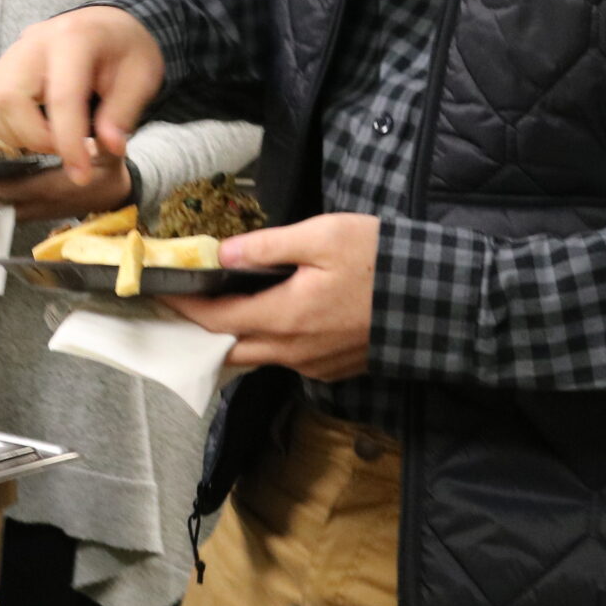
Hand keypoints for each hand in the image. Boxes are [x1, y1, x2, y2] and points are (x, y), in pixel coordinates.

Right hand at [0, 6, 165, 187]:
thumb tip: (109, 147)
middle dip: (36, 138)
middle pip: (10, 98)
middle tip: (67, 149)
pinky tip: (37, 128)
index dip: (70, 142)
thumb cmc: (125, 50)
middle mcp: (34, 41)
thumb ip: (122, 113)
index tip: (82, 175)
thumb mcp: (141, 78)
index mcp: (74, 38)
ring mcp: (12, 52)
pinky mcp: (0, 66)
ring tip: (53, 139)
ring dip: (18, 134)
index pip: (62, 96)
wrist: (107, 26)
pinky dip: (8, 126)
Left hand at [0, 152, 131, 220]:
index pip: (15, 190)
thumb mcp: (112, 154)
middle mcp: (45, 203)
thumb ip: (104, 143)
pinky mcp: (44, 211)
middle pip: (4, 204)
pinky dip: (1, 201)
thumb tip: (101, 133)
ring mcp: (44, 210)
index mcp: (55, 188)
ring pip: (9, 210)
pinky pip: (17, 209)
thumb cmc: (112, 172)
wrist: (121, 194)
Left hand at [162, 213, 378, 381]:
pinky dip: (268, 341)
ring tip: (218, 308)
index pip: (216, 321)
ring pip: (260, 357)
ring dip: (235, 338)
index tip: (161, 292)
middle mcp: (295, 352)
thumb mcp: (324, 236)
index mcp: (286, 317)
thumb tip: (222, 253)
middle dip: (201, 331)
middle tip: (181, 306)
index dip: (184, 308)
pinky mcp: (336, 368)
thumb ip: (267, 245)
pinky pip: (288, 359)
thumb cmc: (385, 261)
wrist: (445, 301)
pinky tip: (268, 317)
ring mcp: (317, 366)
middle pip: (230, 351)